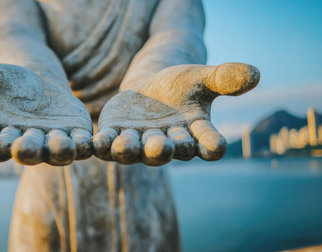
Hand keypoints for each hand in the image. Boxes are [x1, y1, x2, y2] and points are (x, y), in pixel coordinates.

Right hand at [0, 59, 91, 165]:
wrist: (40, 84)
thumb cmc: (9, 83)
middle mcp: (19, 144)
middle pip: (19, 150)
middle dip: (23, 149)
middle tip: (23, 146)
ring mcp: (48, 144)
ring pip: (52, 152)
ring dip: (56, 150)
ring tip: (62, 145)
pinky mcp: (73, 138)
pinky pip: (78, 145)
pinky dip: (82, 145)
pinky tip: (88, 141)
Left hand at [93, 63, 259, 165]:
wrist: (151, 86)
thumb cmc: (181, 84)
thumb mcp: (201, 77)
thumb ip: (225, 77)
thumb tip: (255, 73)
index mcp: (194, 133)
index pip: (207, 142)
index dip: (211, 145)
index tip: (217, 147)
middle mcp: (167, 144)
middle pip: (167, 150)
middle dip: (162, 149)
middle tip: (160, 147)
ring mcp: (139, 143)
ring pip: (134, 150)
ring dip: (128, 150)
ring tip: (122, 145)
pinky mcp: (115, 136)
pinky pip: (107, 144)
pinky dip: (101, 144)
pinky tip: (93, 143)